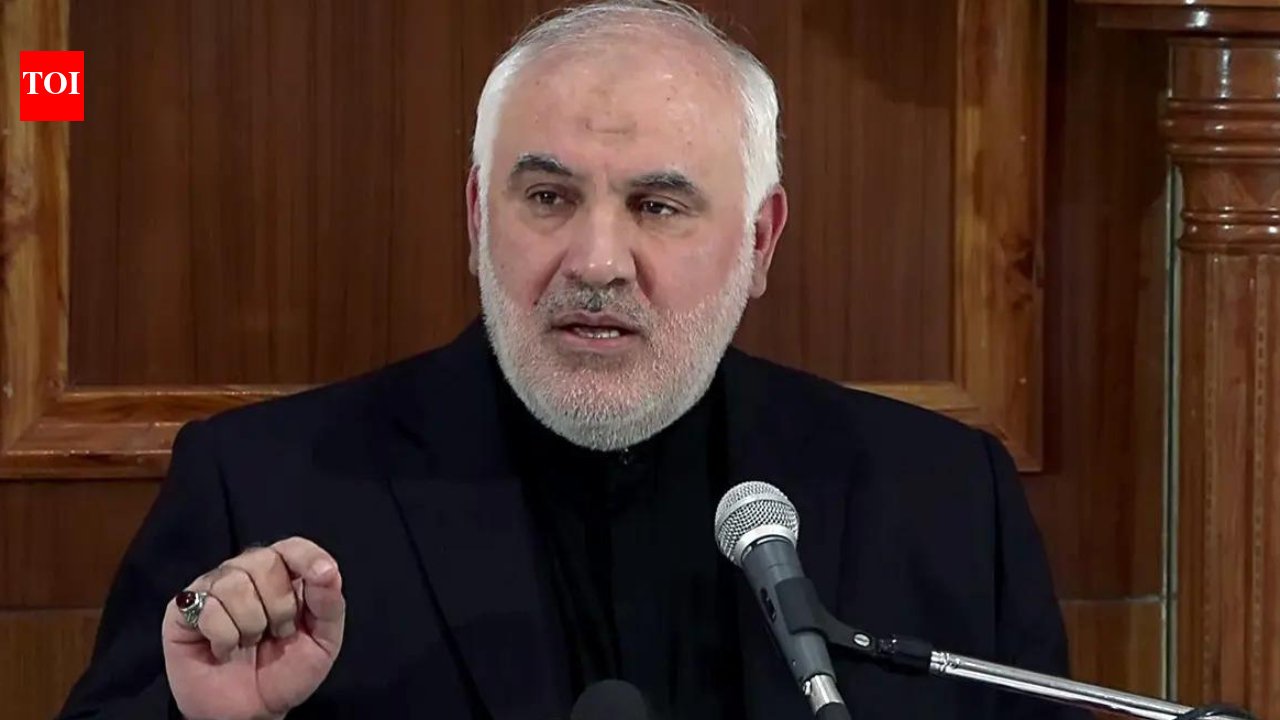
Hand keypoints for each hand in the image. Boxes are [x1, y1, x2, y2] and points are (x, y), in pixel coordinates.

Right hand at [162, 537, 345, 719]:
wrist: (251, 712)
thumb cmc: (286, 673)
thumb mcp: (323, 642)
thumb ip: (329, 605)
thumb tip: (328, 571)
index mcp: (283, 573)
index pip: (292, 546)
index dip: (307, 556)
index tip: (321, 577)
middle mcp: (245, 571)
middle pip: (264, 561)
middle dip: (279, 607)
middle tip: (277, 634)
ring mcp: (211, 587)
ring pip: (234, 584)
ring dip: (250, 625)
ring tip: (248, 642)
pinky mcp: (182, 608)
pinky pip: (207, 608)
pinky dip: (224, 637)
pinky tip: (223, 649)